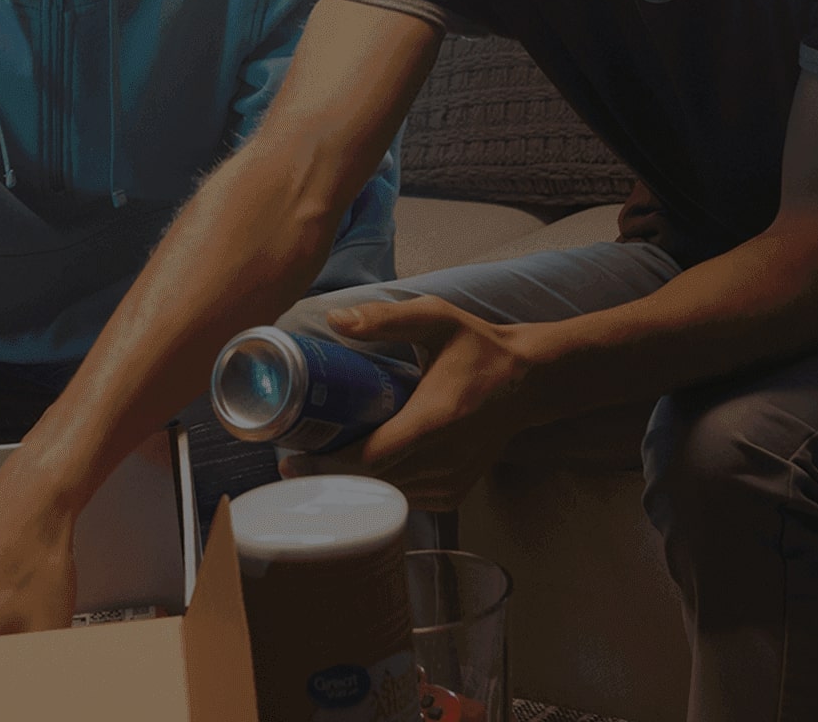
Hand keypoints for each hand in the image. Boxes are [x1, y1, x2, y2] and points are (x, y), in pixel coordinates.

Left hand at [280, 297, 546, 512]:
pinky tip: (356, 473)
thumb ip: (387, 318)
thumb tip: (335, 320)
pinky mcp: (454, 493)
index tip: (291, 457)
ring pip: (387, 496)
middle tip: (290, 460)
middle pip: (372, 483)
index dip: (327, 463)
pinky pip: (404, 499)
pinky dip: (378, 490)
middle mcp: (445, 460)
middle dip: (328, 475)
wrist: (527, 382)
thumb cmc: (477, 348)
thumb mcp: (436, 319)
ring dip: (351, 486)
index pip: (372, 457)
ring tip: (315, 466)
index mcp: (436, 419)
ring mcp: (452, 481)